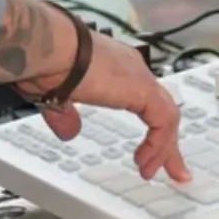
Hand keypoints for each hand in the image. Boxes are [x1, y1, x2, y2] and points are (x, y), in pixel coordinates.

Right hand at [19, 31, 189, 182]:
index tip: (148, 150)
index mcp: (117, 69)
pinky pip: (163, 121)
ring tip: (151, 171)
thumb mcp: (57, 97)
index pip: (146, 101)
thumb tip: (69, 132)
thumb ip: (67, 115)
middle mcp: (134, 69)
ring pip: (168, 117)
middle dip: (167, 143)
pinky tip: (146, 160)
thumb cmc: (46, 61)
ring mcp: (140, 77)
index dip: (151, 128)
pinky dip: (158, 144)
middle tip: (171, 169)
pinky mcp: (143, 88)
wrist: (47, 47)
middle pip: (163, 110)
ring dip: (164, 149)